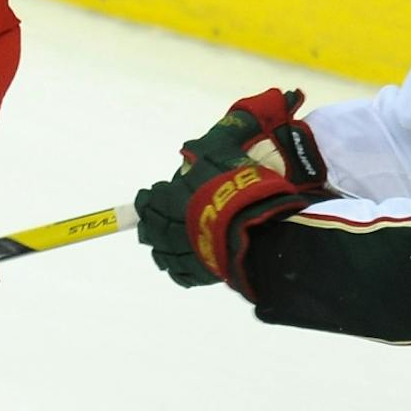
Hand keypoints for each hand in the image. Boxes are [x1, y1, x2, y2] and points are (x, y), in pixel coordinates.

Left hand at [135, 88, 327, 294]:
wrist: (259, 226)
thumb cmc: (241, 185)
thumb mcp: (227, 151)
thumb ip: (218, 139)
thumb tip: (208, 135)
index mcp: (172, 197)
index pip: (150, 198)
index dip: (151, 197)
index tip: (152, 195)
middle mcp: (172, 226)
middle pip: (151, 228)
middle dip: (152, 221)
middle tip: (154, 219)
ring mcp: (185, 252)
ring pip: (163, 253)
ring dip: (162, 246)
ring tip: (167, 243)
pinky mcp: (200, 272)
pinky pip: (181, 274)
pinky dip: (178, 269)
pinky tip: (182, 264)